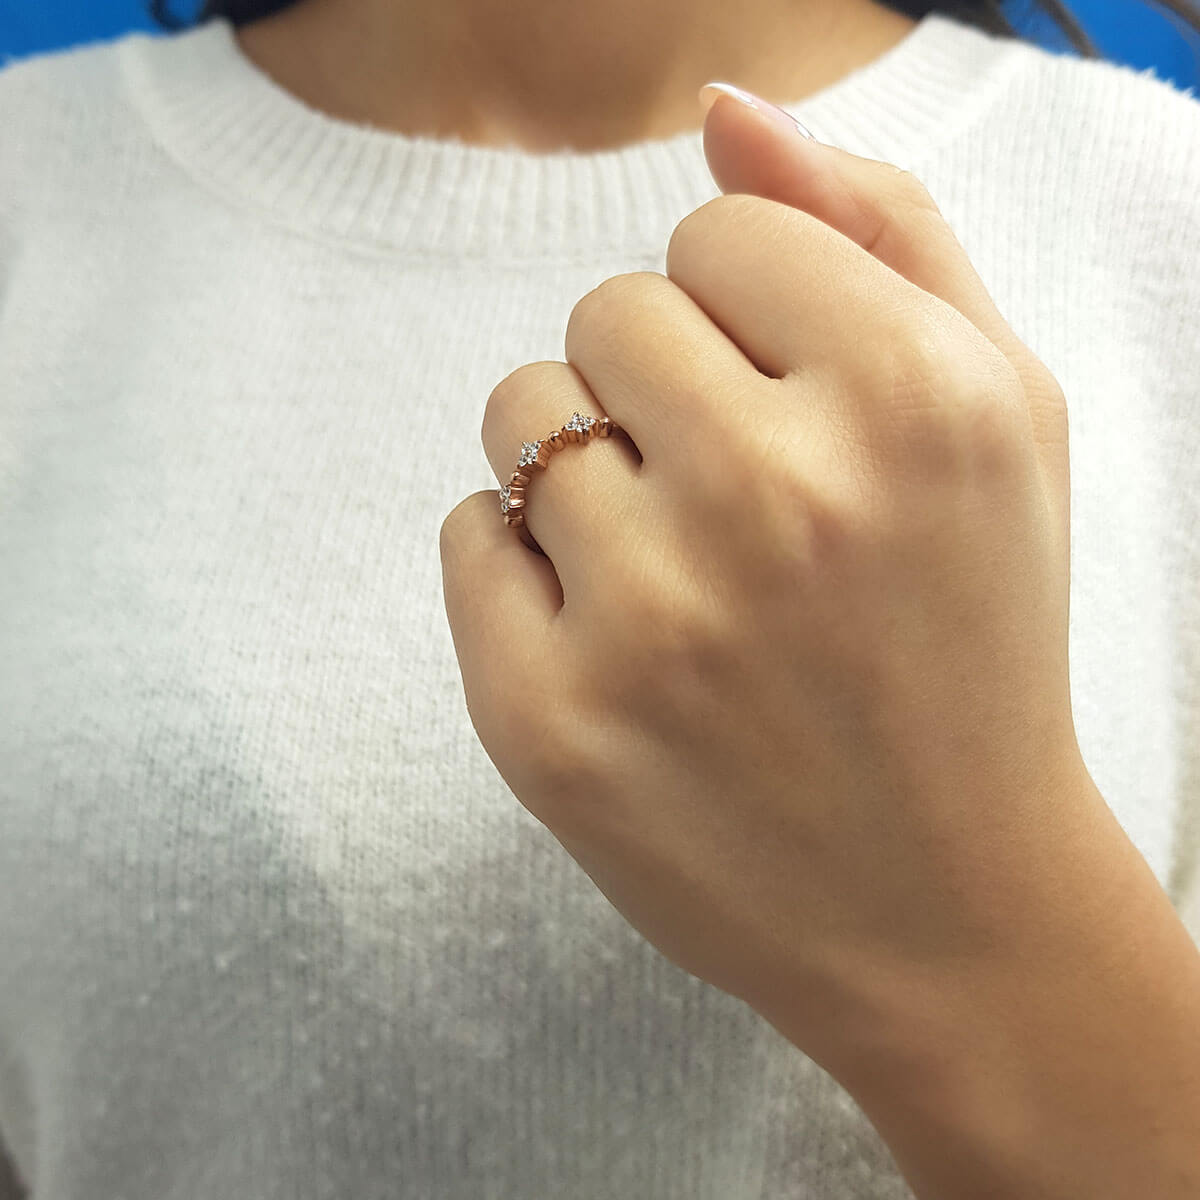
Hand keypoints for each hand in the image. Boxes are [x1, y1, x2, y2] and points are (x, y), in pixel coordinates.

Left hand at [439, 86, 1111, 1075]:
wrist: (947, 905)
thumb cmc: (974, 644)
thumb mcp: (1002, 416)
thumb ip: (881, 232)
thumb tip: (728, 114)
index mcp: (912, 400)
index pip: (718, 237)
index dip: (749, 321)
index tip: (789, 410)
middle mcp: (778, 500)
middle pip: (607, 310)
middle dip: (659, 383)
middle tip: (731, 499)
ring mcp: (650, 622)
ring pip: (522, 413)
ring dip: (581, 462)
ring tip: (673, 563)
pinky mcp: (547, 723)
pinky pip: (467, 534)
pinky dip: (522, 564)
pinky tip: (614, 635)